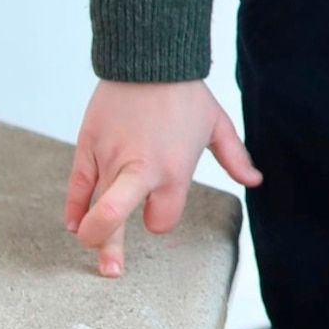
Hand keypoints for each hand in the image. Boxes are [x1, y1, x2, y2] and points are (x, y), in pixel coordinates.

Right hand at [66, 82, 261, 275]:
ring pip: (94, 206)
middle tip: (113, 271)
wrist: (149, 57)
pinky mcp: (88, 145)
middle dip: (113, 248)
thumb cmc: (185, 93)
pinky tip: (73, 224)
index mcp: (174, 172)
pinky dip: (73, 206)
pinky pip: (77, 184)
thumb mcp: (218, 125)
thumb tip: (255, 181)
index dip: (160, 219)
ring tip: (88, 248)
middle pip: (121, 221)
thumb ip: (235, 158)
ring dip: (90, 233)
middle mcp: (140, 171)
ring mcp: (110, 159)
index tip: (159, 209)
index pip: (162, 220)